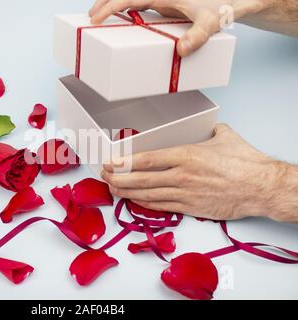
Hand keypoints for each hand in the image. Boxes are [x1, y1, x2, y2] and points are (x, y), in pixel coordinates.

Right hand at [89, 0, 271, 55]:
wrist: (234, 2)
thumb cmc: (222, 6)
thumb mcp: (210, 22)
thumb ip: (197, 36)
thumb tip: (181, 51)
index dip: (110, 6)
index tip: (96, 17)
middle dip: (105, 3)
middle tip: (90, 17)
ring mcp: (161, 0)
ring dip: (114, 6)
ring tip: (99, 17)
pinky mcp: (164, 7)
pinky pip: (139, 6)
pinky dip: (125, 11)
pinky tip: (121, 20)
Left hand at [101, 124, 291, 220]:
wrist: (262, 188)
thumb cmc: (246, 163)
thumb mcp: (224, 138)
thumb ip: (208, 132)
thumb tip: (206, 128)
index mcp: (187, 155)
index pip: (148, 159)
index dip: (125, 162)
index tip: (110, 162)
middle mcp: (182, 175)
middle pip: (141, 179)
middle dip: (119, 177)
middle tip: (105, 175)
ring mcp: (185, 194)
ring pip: (148, 195)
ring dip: (127, 192)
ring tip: (112, 188)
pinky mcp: (190, 208)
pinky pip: (161, 207)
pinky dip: (144, 204)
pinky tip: (133, 200)